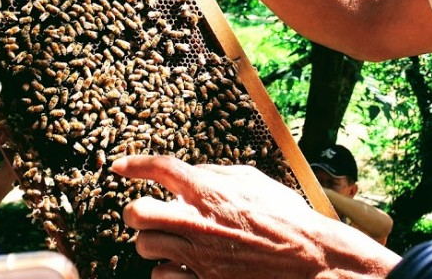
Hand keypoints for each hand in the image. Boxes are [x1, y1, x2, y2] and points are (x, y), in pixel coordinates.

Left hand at [111, 155, 400, 278]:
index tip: (119, 167)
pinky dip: (166, 273)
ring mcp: (198, 258)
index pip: (162, 168)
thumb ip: (218, 175)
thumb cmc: (288, 219)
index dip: (135, 164)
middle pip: (138, 213)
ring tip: (169, 242)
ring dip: (153, 244)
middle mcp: (199, 223)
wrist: (311, 262)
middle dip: (137, 213)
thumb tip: (191, 173)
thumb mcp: (255, 182)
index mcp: (211, 192)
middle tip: (148, 214)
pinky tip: (181, 267)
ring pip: (146, 248)